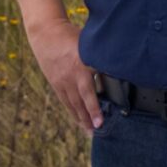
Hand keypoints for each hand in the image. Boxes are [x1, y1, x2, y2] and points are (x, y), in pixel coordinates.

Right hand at [25, 17, 102, 133]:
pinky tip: (79, 120)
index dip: (94, 107)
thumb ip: (101, 57)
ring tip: (90, 131)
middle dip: (89, 118)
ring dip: (81, 118)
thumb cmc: (72, 37)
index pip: (88, 92)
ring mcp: (61, 82)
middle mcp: (70, 77)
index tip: (100, 121)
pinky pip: (65, 101)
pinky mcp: (56, 84)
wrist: (46, 34)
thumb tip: (120, 66)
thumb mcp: (89, 44)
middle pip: (80, 102)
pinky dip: (73, 111)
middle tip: (97, 132)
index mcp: (81, 66)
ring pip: (72, 104)